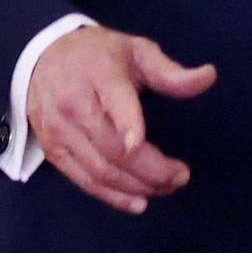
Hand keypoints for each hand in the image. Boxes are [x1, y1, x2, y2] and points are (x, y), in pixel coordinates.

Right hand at [25, 25, 216, 214]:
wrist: (42, 57)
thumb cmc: (98, 55)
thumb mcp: (136, 51)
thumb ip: (170, 71)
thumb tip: (209, 76)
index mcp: (99, 74)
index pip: (114, 102)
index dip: (127, 123)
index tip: (141, 143)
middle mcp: (74, 106)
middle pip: (112, 148)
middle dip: (151, 169)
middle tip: (181, 176)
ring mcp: (59, 132)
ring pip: (100, 170)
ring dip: (137, 186)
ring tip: (166, 186)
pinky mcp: (53, 151)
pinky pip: (84, 181)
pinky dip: (112, 196)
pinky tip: (138, 201)